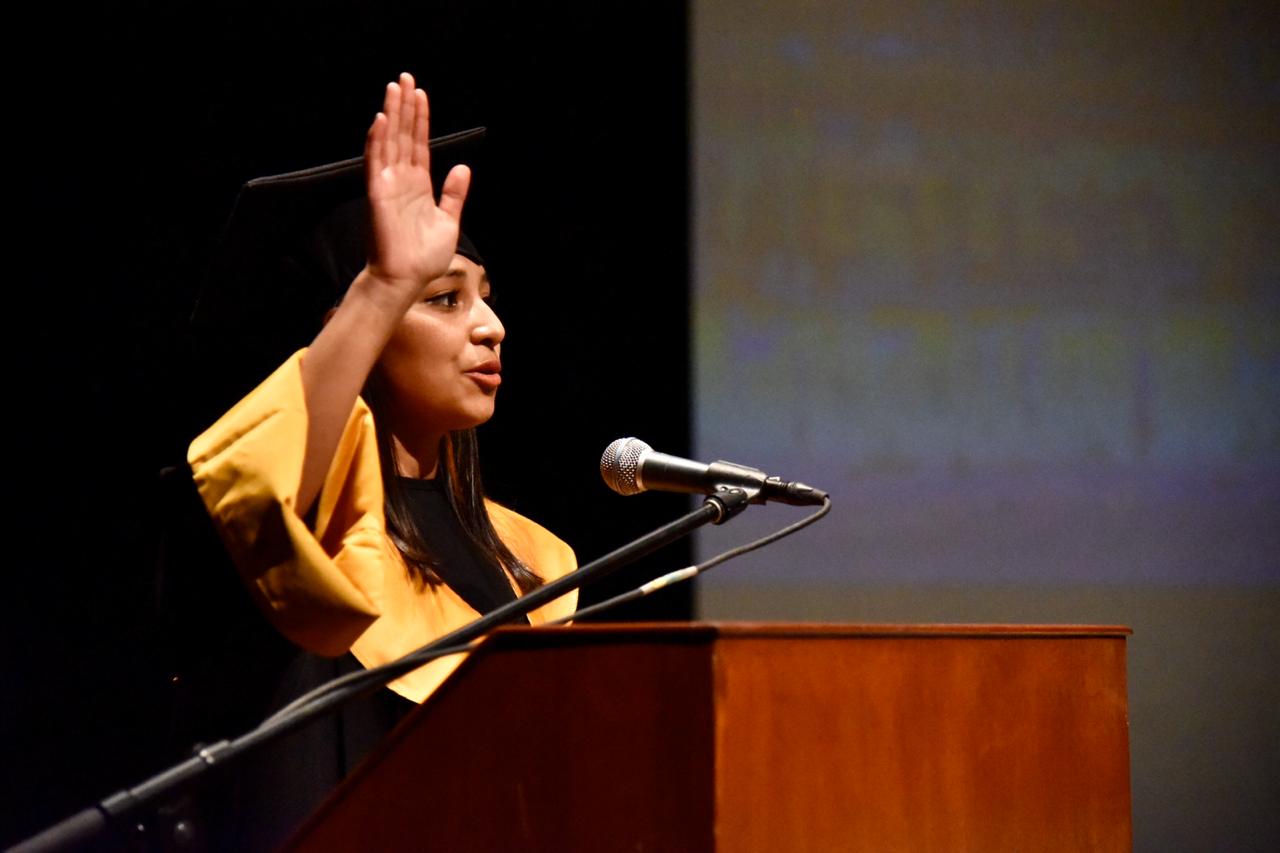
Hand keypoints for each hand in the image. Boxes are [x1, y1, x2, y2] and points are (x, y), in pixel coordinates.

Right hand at [363, 72, 470, 301]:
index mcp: (419, 185)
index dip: (420, 119)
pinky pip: (376, 162)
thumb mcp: (449, 221)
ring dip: (392, 114)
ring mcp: (388, 185)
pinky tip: (381, 120)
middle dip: (405, 106)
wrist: (406, 280)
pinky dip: (378, 141)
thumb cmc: (424, 257)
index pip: (419, 144)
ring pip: (389, 141)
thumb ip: (454, 194)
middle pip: (404, 135)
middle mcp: (402, 180)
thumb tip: (463, 167)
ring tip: (394, 88)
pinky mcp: (377, 194)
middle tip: (405, 77)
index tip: (420, 94)